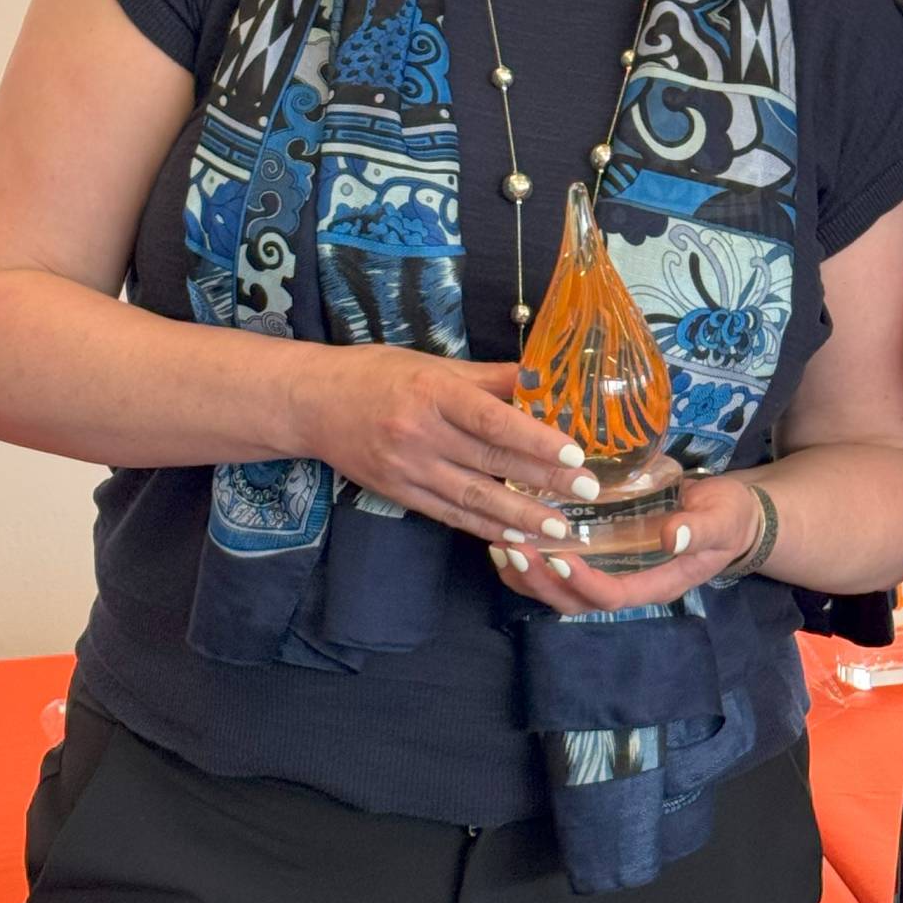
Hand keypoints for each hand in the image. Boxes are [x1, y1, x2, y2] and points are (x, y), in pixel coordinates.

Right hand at [292, 346, 593, 546]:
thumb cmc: (378, 374)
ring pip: (474, 497)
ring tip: (561, 529)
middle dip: (544, 480)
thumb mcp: (433, 364)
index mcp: (433, 393)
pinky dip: (486, 528)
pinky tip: (516, 538)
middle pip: (492, 461)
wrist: (313, 403)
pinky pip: (450, 515)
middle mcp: (421, 434)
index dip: (536, 440)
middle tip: (589, 492)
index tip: (575, 454)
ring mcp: (408, 469)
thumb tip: (542, 378)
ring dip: (521, 516)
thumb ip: (489, 376)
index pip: (493, 421)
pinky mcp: (399, 494)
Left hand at [486, 471, 762, 614]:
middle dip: (541, 582)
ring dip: (528, 578)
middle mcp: (629, 585)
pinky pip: (559, 573)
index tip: (560, 558)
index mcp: (657, 584)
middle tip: (514, 550)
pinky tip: (509, 542)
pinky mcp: (600, 558)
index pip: (612, 596)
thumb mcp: (722, 519)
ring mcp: (612, 574)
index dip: (583, 583)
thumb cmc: (727, 516)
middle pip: (576, 602)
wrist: (728, 514)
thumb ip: (699, 530)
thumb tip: (671, 537)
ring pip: (561, 593)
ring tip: (501, 548)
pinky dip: (531, 565)